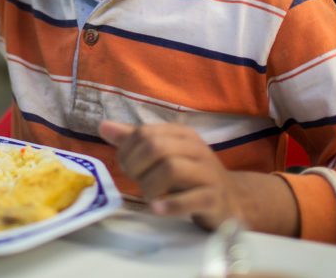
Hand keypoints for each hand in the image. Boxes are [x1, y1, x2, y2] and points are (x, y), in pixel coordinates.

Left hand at [98, 120, 298, 235]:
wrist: (232, 200)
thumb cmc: (190, 176)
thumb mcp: (164, 154)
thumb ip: (134, 141)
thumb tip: (103, 126)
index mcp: (181, 135)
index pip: (144, 133)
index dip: (127, 151)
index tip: (128, 167)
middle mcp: (196, 149)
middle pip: (156, 148)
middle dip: (136, 167)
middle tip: (136, 181)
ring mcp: (207, 174)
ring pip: (171, 169)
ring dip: (150, 186)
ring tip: (149, 196)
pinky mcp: (213, 199)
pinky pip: (191, 199)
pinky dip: (169, 206)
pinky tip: (157, 209)